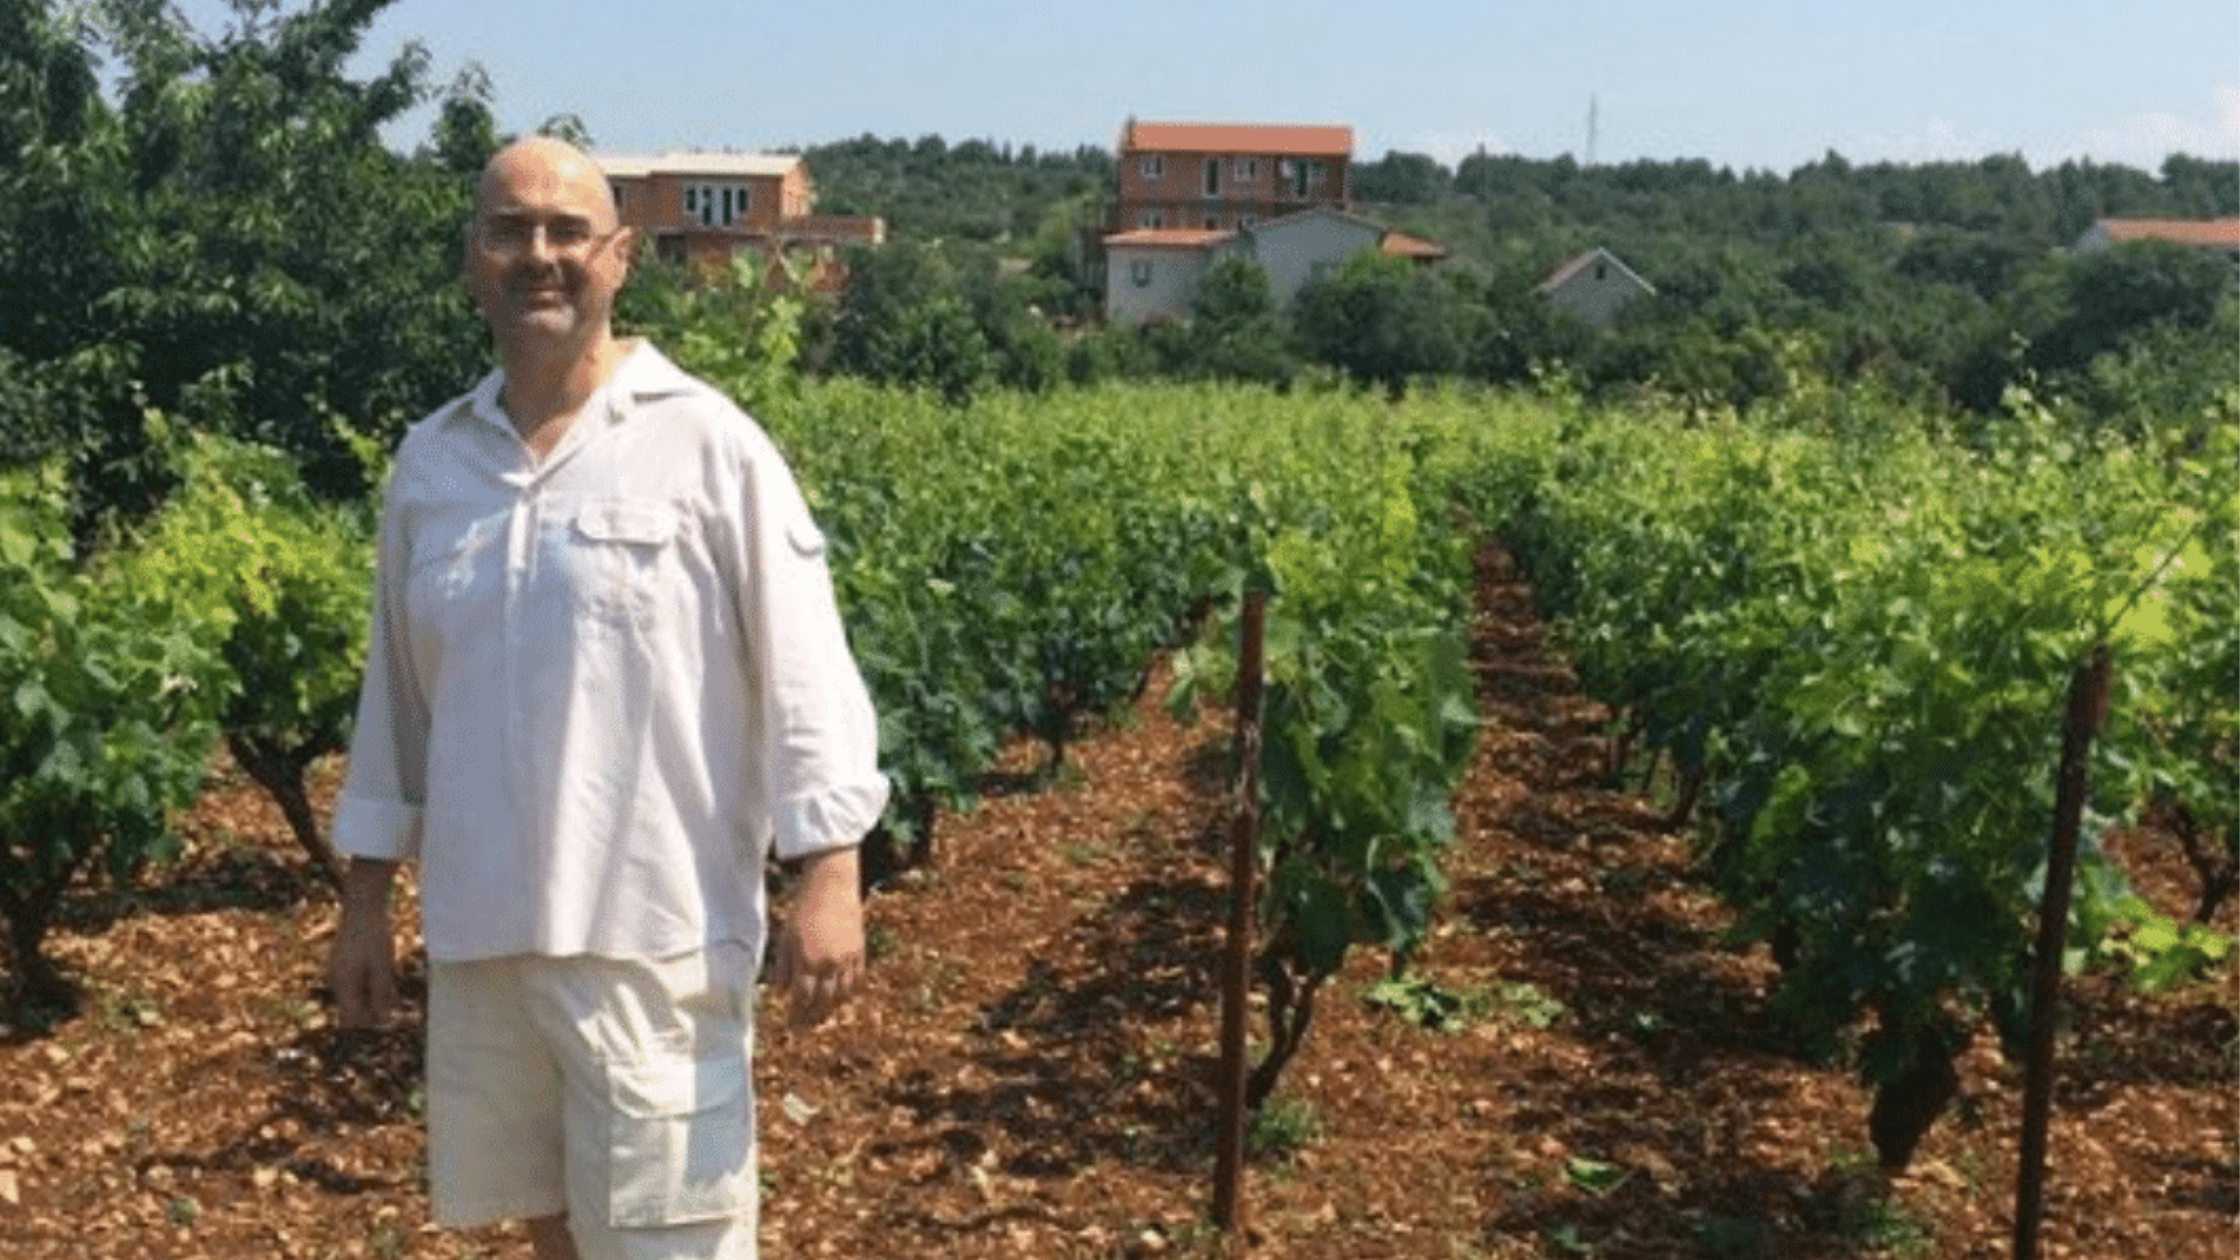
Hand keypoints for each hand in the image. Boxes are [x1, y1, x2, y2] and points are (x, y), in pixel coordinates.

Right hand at [328, 859, 399, 1029]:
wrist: (362, 905)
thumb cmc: (374, 936)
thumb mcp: (383, 967)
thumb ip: (382, 995)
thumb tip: (383, 1022)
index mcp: (343, 985)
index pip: (350, 1021)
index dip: (369, 1025)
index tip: (390, 1020)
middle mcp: (336, 981)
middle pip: (352, 1009)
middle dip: (373, 1010)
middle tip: (395, 998)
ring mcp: (337, 971)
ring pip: (356, 995)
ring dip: (373, 996)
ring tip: (391, 985)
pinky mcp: (343, 963)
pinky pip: (356, 982)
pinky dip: (370, 983)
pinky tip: (384, 973)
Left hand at [773, 847, 864, 1027]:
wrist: (833, 886)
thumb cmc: (804, 908)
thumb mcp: (786, 936)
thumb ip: (783, 966)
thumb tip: (782, 992)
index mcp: (807, 959)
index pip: (801, 998)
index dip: (795, 1015)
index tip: (790, 1026)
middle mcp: (829, 963)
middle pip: (822, 1002)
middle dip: (812, 1019)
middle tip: (804, 1029)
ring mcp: (847, 959)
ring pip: (841, 996)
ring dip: (830, 1010)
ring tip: (820, 1018)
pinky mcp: (859, 952)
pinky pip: (856, 982)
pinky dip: (848, 994)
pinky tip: (840, 999)